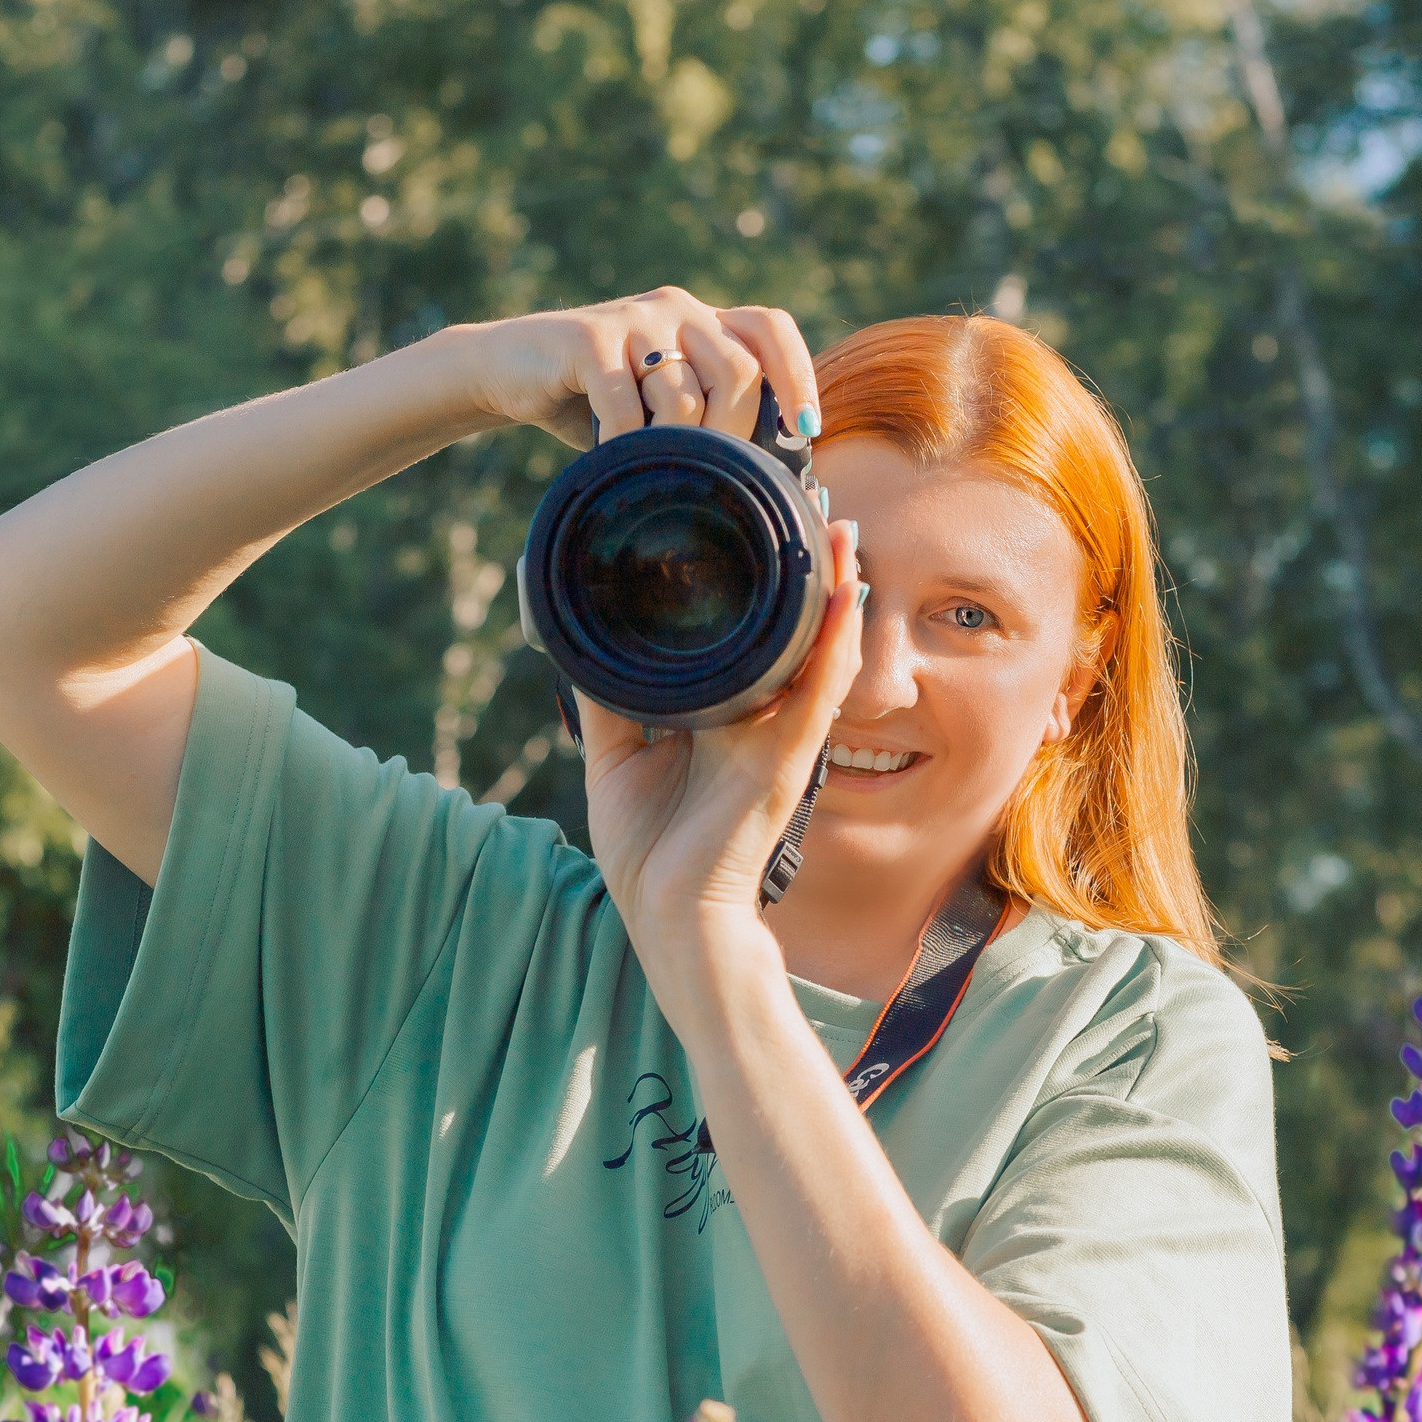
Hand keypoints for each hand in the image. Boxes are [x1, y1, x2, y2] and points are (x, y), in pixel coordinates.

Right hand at [459, 285, 823, 448]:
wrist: (509, 371)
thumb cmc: (595, 404)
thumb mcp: (660, 408)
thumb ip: (707, 418)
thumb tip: (769, 480)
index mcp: (702, 321)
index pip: (770, 329)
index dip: (798, 377)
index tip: (806, 429)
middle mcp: (676, 309)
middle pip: (738, 370)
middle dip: (731, 431)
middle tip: (706, 466)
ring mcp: (633, 320)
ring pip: (684, 393)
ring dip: (671, 443)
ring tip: (650, 461)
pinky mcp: (588, 338)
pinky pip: (626, 405)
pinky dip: (625, 443)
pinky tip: (613, 457)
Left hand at [575, 518, 864, 980]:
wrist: (669, 916)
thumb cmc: (647, 849)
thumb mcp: (614, 753)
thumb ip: (607, 692)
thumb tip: (578, 629)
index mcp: (721, 716)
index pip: (749, 635)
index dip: (759, 584)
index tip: (754, 524)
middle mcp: (759, 720)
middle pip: (792, 632)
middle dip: (807, 573)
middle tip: (810, 505)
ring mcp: (779, 737)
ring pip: (818, 650)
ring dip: (834, 589)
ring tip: (839, 530)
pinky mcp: (788, 760)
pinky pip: (819, 690)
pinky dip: (834, 640)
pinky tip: (844, 591)